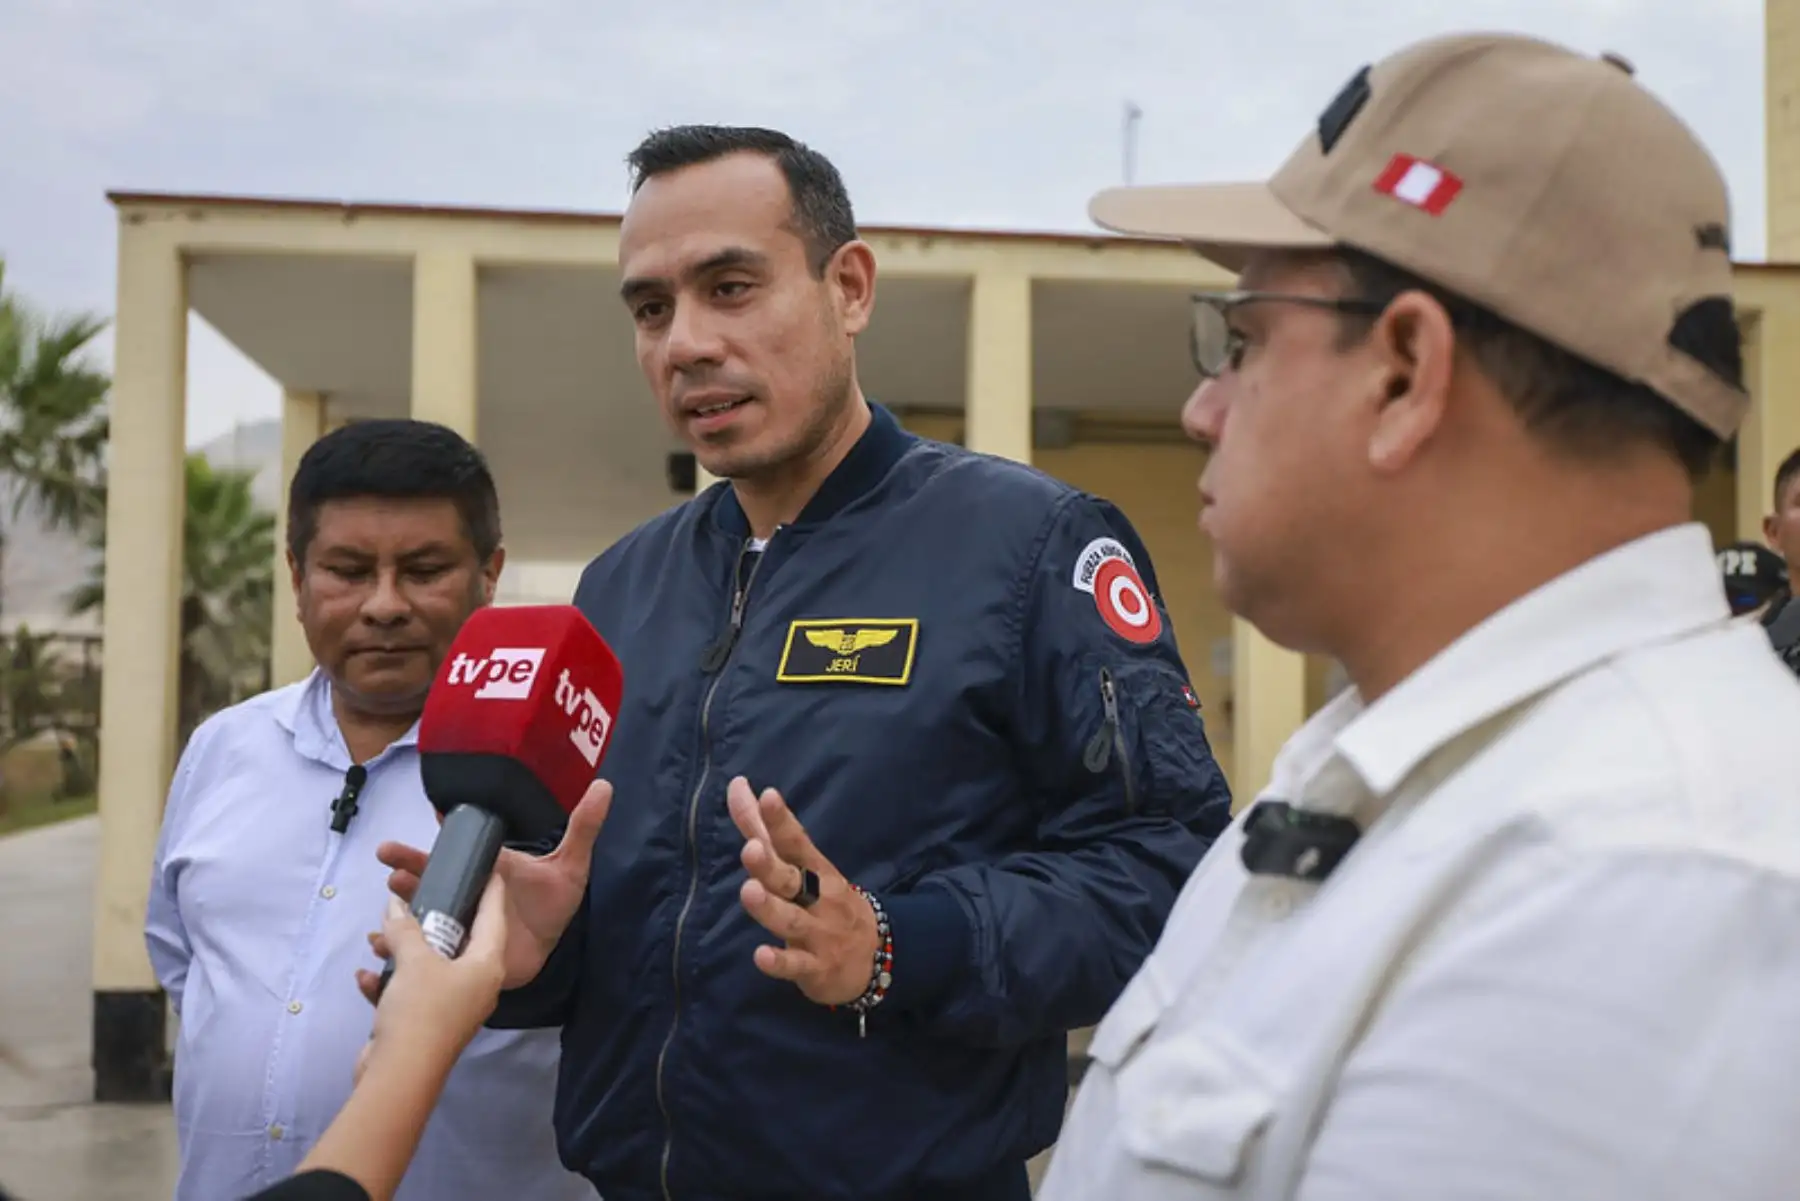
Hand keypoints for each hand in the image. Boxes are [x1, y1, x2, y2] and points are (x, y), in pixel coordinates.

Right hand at [351, 873, 508, 1082]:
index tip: (487, 868)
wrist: (400, 1076)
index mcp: (487, 966)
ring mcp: (452, 1007)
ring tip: (376, 937)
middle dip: (430, 922)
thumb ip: (405, 929)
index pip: (493, 918)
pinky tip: (365, 977)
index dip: (490, 891)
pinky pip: (409, 993)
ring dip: (401, 952)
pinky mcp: (426, 1024)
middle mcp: (476, 985)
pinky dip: (388, 983)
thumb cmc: (421, 1010)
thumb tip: (396, 905)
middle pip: (457, 942)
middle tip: (414, 896)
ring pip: (428, 967)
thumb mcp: (414, 961)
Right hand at [370, 780, 612, 992]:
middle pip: (426, 885)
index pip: (449, 858)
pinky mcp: (451, 957)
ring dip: (395, 922)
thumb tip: (605, 784)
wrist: (549, 952)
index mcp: (483, 872)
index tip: (392, 849)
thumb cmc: (553, 903)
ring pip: (417, 921)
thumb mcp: (570, 865)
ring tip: (381, 927)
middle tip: (387, 869)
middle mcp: (462, 896)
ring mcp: (453, 927)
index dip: (418, 854)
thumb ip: (582, 827)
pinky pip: (419, 959)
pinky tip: (377, 962)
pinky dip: (394, 960)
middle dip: (404, 876)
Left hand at [727, 776, 878, 1006]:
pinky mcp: (815, 968)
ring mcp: (818, 934)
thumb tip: (737, 786)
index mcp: (815, 870)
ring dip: (770, 908)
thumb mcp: (803, 867)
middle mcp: (818, 898)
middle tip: (750, 849)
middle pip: (791, 879)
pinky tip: (762, 955)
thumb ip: (765, 830)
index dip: (781, 820)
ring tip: (750, 892)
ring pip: (791, 920)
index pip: (796, 842)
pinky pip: (796, 966)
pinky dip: (779, 962)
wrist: (876, 957)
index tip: (767, 796)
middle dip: (770, 865)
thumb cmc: (827, 902)